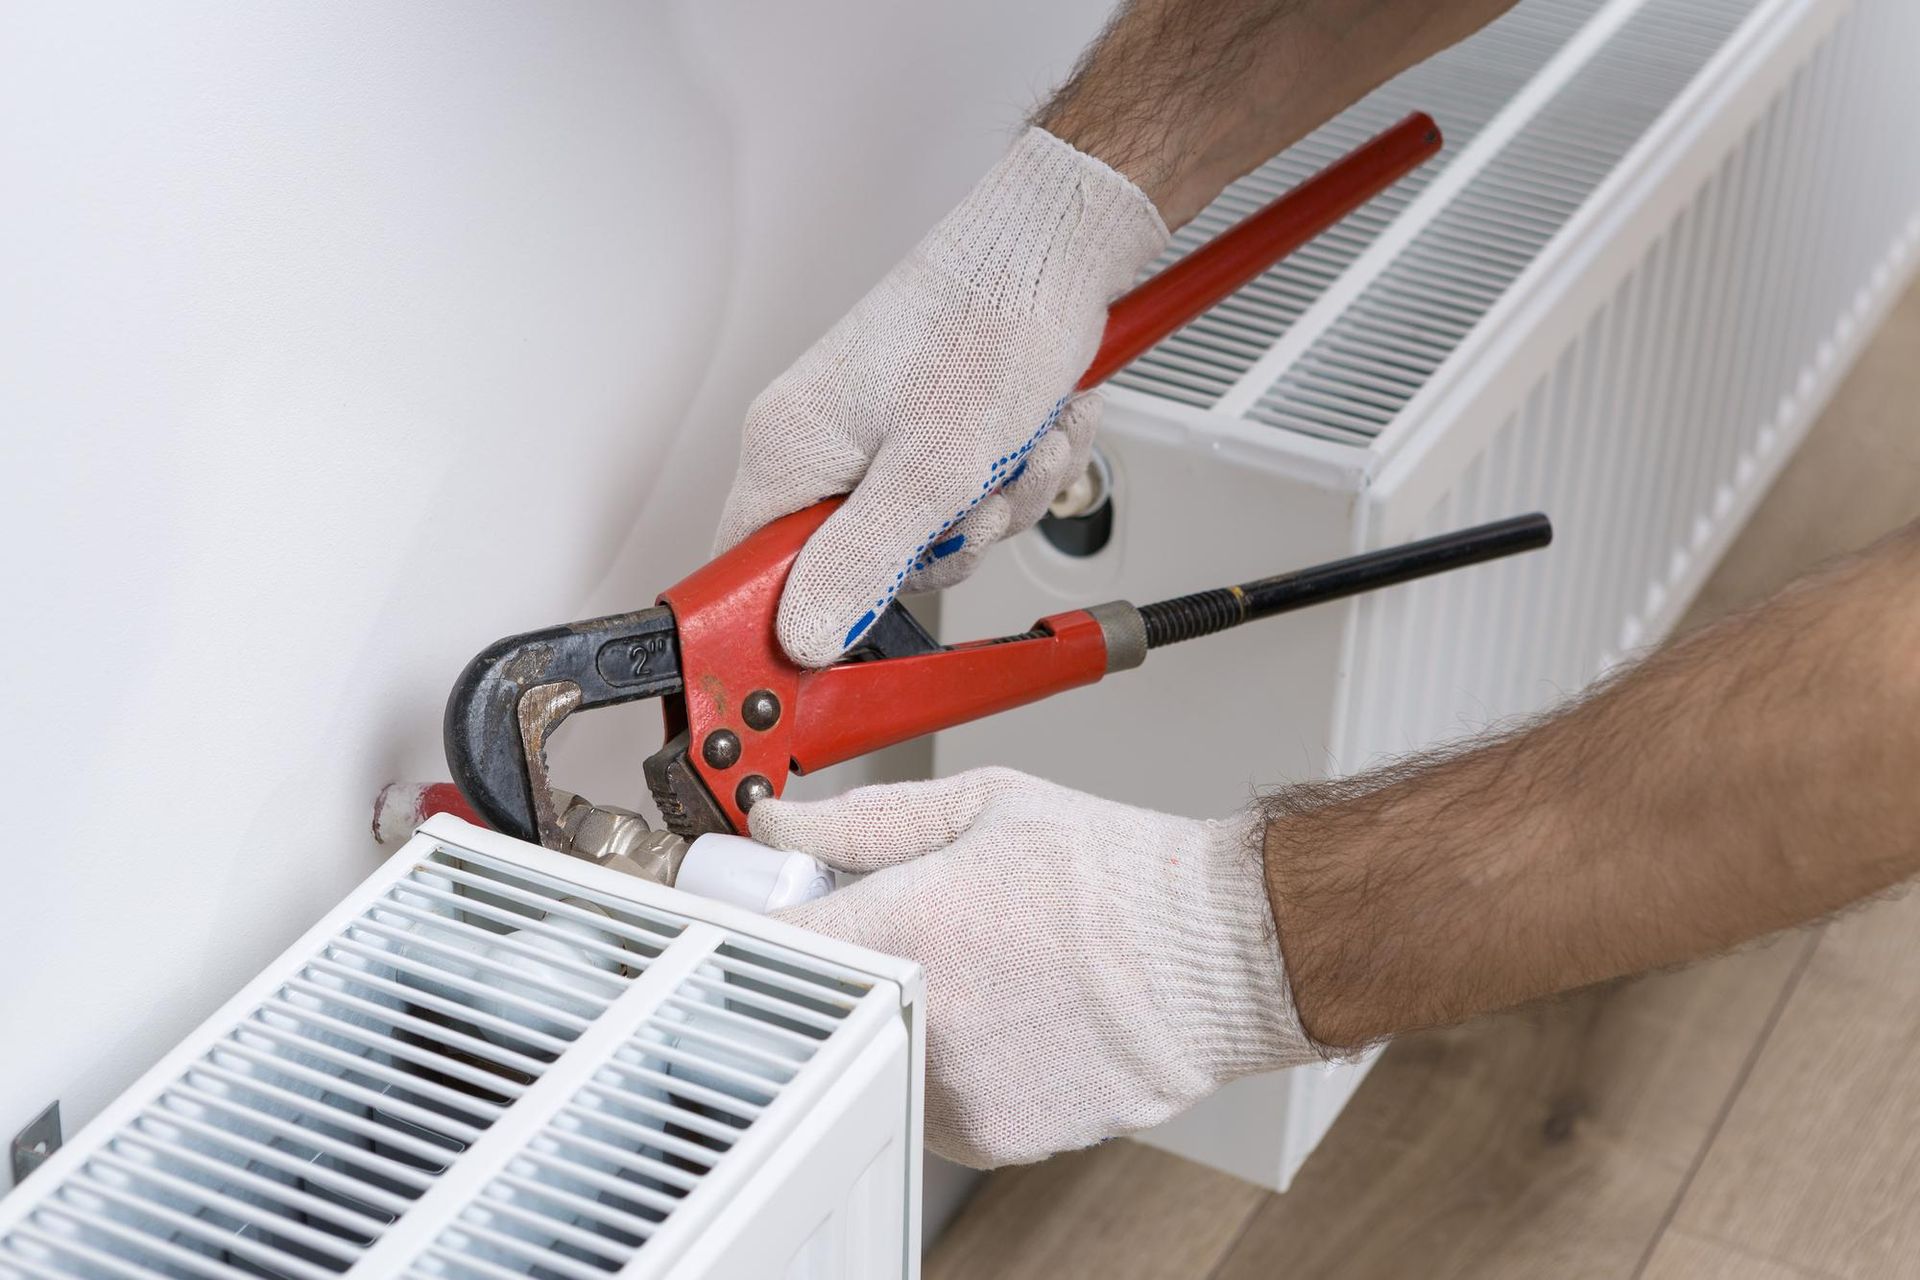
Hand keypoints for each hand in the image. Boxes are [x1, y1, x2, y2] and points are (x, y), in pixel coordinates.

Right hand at [715, 129, 1166, 667]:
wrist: (1057, 245)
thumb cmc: (993, 322)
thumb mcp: (932, 470)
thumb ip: (862, 563)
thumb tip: (804, 635)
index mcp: (789, 446)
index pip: (749, 571)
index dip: (806, 612)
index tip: (866, 612)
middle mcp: (819, 440)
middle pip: (861, 566)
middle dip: (947, 542)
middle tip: (977, 494)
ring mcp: (875, 433)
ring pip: (929, 533)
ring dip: (996, 500)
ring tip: (1017, 442)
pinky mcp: (926, 425)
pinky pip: (965, 492)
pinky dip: (1012, 468)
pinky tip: (1033, 424)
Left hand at [754, 767, 1315, 1167]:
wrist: (1220, 954)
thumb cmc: (1117, 877)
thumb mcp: (985, 808)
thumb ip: (866, 821)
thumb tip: (783, 820)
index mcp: (909, 929)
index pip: (773, 940)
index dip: (761, 918)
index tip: (769, 907)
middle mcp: (925, 1020)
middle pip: (821, 1003)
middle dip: (840, 962)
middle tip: (896, 924)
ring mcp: (958, 1090)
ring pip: (874, 1054)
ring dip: (896, 1015)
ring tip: (972, 965)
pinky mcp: (992, 1137)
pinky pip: (929, 1100)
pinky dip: (947, 1062)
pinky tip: (1005, 1012)